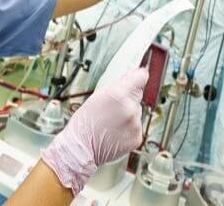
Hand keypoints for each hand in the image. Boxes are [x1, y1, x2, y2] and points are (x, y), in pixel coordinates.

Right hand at [40, 67, 148, 194]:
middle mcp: (130, 108)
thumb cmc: (85, 122)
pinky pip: (136, 127)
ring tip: (111, 122)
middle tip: (112, 108)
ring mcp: (135, 124)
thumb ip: (118, 84)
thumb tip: (133, 74)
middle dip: (128, 99)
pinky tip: (115, 131)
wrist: (81, 148)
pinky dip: (128, 128)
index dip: (139, 75)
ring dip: (128, 115)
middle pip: (138, 95)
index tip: (139, 76)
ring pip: (137, 112)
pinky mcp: (137, 137)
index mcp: (119, 94)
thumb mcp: (97, 95)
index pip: (141, 77)